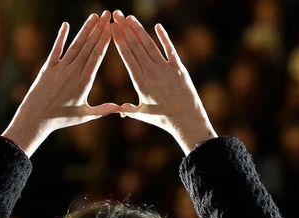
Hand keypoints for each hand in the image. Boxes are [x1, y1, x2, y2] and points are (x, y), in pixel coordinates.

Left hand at [2, 11, 118, 155]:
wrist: (36, 118)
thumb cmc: (62, 119)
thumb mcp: (85, 116)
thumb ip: (103, 110)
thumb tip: (120, 108)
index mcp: (84, 82)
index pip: (97, 56)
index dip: (105, 40)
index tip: (112, 28)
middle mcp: (72, 72)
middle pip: (88, 46)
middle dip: (99, 29)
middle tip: (107, 15)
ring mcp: (59, 68)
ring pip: (75, 45)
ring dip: (85, 30)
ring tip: (94, 16)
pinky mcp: (47, 67)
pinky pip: (56, 49)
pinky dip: (61, 37)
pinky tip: (66, 24)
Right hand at [111, 11, 216, 153]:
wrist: (186, 121)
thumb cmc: (162, 119)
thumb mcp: (142, 114)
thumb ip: (128, 109)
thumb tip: (115, 109)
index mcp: (140, 82)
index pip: (127, 56)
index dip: (119, 40)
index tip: (112, 28)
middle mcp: (151, 73)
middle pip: (136, 47)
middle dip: (125, 29)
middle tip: (117, 15)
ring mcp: (166, 69)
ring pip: (150, 45)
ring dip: (139, 30)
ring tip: (130, 18)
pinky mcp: (179, 69)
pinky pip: (170, 50)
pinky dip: (164, 38)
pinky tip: (157, 26)